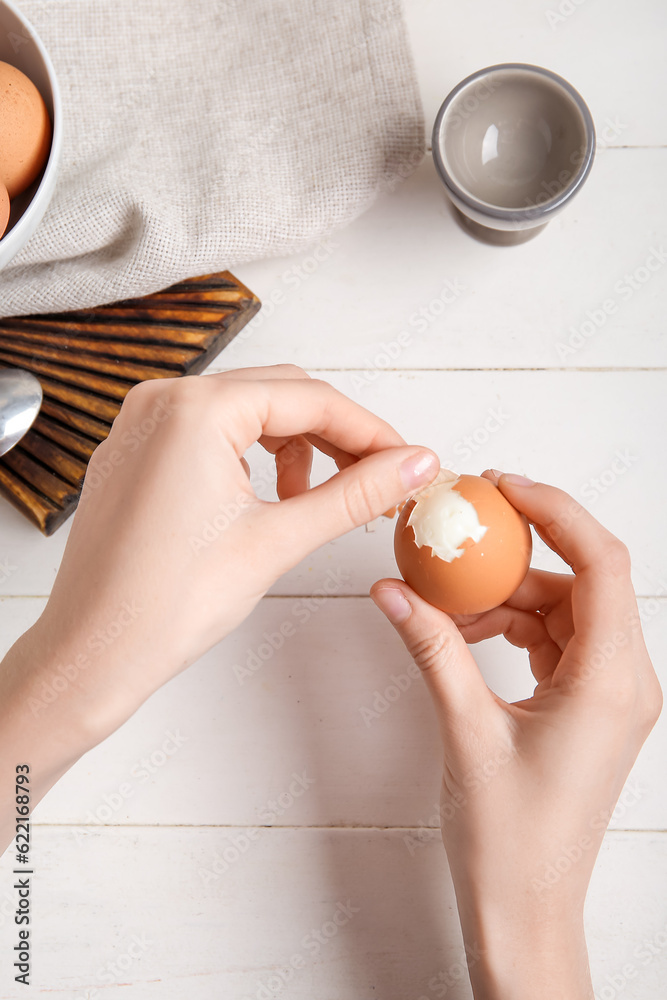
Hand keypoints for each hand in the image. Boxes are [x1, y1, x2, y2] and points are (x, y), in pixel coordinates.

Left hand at [0, 365, 437, 852]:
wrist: (94, 654)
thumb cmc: (165, 606)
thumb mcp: (278, 540)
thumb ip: (355, 495)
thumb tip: (415, 465)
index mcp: (195, 409)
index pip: (310, 398)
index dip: (370, 431)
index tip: (407, 461)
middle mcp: (161, 400)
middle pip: (279, 395)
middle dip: (335, 436)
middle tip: (377, 481)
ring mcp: (142, 423)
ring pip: (246, 412)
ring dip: (294, 446)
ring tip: (315, 501)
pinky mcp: (136, 450)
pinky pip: (209, 432)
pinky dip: (252, 456)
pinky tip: (271, 497)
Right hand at [371, 471, 661, 999]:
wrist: (524, 910)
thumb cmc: (509, 839)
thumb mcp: (465, 729)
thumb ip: (432, 648)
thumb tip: (393, 589)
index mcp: (613, 682)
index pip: (601, 563)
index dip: (555, 511)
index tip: (501, 488)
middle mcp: (623, 681)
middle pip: (578, 581)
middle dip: (516, 556)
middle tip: (460, 534)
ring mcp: (607, 694)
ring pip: (561, 610)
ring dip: (505, 597)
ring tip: (445, 602)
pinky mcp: (585, 705)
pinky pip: (552, 639)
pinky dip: (509, 626)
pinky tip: (462, 632)